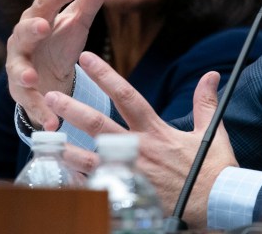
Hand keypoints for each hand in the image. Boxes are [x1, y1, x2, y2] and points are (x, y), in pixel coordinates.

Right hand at [6, 0, 113, 130]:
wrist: (46, 75)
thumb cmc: (61, 39)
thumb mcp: (80, 17)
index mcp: (39, 17)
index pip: (46, 1)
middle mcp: (23, 40)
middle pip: (23, 31)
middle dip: (30, 29)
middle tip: (42, 26)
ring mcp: (19, 67)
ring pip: (16, 69)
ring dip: (21, 74)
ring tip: (29, 78)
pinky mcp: (23, 93)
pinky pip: (29, 103)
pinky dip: (40, 113)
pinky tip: (52, 123)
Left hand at [47, 51, 238, 229]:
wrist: (216, 202)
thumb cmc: (213, 167)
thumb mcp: (210, 130)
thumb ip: (205, 102)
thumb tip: (211, 75)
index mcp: (156, 130)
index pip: (126, 96)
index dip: (105, 76)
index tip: (86, 59)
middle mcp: (140, 148)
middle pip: (100, 125)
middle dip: (74, 109)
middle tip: (50, 96)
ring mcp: (132, 173)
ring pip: (91, 158)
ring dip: (66, 147)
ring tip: (44, 138)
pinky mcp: (131, 194)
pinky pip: (98, 187)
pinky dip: (78, 182)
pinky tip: (60, 176)